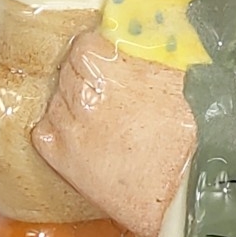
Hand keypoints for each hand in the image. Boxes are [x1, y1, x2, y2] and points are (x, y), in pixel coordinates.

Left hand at [31, 32, 195, 236]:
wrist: (185, 190)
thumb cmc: (192, 139)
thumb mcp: (178, 82)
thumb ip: (148, 60)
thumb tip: (143, 45)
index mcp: (113, 71)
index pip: (84, 46)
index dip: (97, 52)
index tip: (106, 59)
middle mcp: (86, 96)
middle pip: (67, 71)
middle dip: (85, 77)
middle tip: (106, 90)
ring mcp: (70, 129)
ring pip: (55, 101)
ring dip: (71, 104)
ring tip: (98, 117)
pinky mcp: (62, 160)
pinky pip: (43, 132)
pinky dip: (56, 131)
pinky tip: (79, 136)